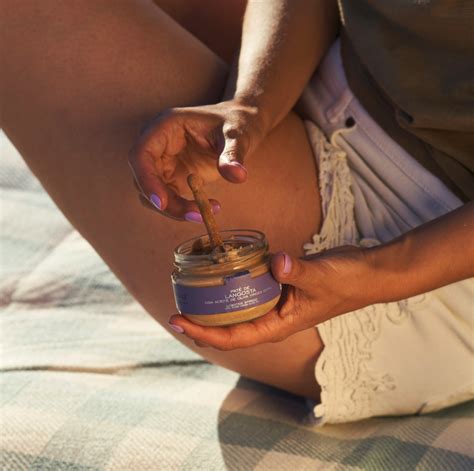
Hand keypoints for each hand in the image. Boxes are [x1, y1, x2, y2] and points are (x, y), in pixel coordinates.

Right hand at [128, 100, 265, 220]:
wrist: (240, 125)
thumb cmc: (235, 123)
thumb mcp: (237, 136)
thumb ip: (234, 154)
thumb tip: (238, 176)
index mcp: (165, 127)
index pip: (141, 155)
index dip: (146, 180)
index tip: (161, 203)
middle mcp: (158, 145)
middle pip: (144, 179)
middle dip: (166, 202)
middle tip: (196, 215)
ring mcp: (163, 162)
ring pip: (154, 193)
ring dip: (175, 209)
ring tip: (209, 211)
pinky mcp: (173, 177)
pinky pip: (169, 199)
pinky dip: (184, 209)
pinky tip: (211, 207)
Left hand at [168, 246, 373, 349]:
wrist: (365, 273)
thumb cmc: (347, 282)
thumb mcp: (322, 277)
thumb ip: (298, 271)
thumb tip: (275, 262)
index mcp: (279, 325)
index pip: (233, 337)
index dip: (203, 332)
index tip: (178, 321)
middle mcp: (272, 318)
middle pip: (228, 328)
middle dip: (200, 323)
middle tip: (175, 307)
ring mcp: (274, 304)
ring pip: (236, 311)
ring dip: (212, 306)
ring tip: (188, 293)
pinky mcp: (277, 288)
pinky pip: (248, 291)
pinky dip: (231, 285)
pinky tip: (219, 273)